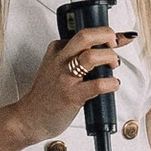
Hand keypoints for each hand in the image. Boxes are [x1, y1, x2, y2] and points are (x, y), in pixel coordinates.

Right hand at [11, 22, 133, 147]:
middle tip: (114, 45)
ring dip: (109, 58)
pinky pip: (96, 85)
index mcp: (58, 50)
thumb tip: (112, 46)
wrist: (30, 117)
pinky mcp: (71, 96)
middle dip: (106, 36)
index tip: (119, 38)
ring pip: (91, 57)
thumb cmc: (49, 94)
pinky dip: (110, 83)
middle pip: (85, 36)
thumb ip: (81, 57)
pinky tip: (112, 85)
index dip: (106, 33)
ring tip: (113, 66)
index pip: (83, 33)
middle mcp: (61, 60)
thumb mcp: (60, 68)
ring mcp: (65, 77)